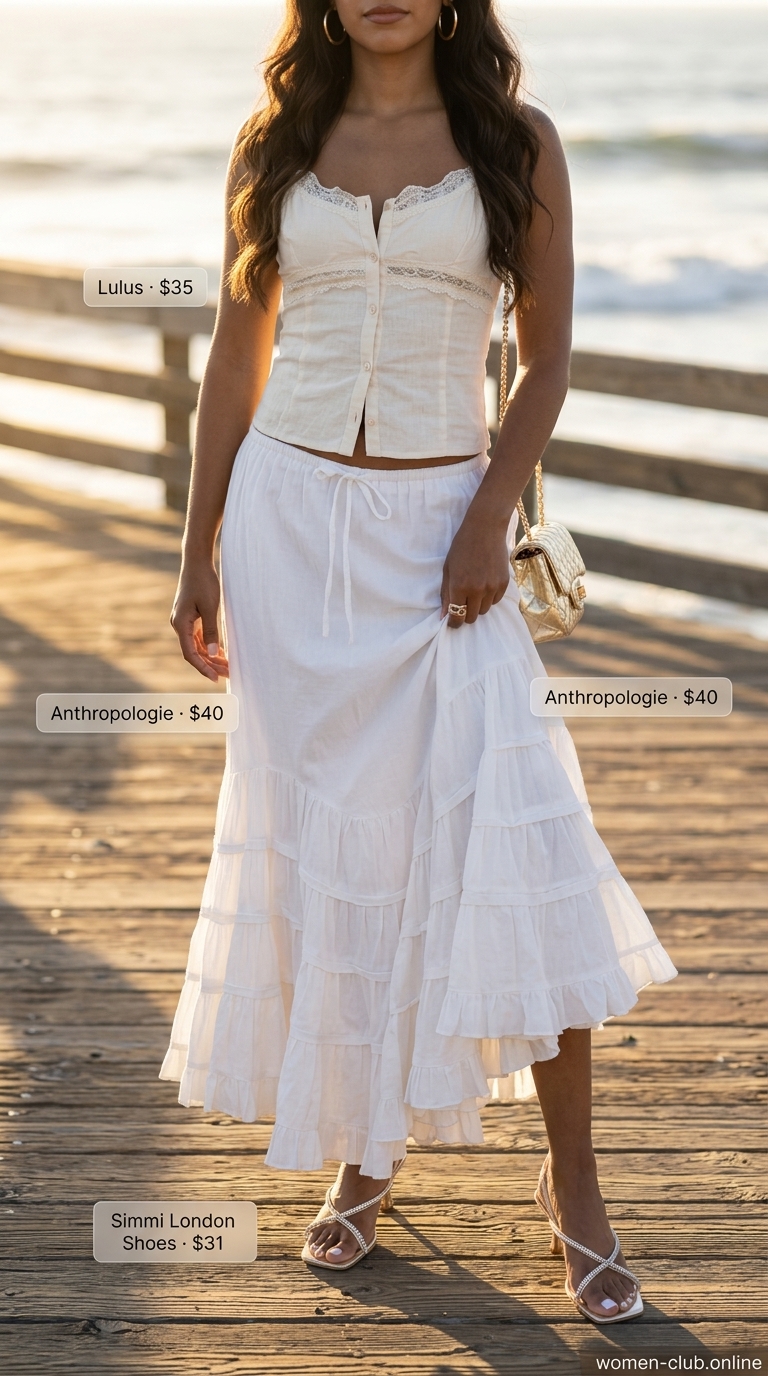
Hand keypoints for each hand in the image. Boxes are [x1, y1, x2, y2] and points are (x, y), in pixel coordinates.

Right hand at [170, 559, 229, 680]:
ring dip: (211, 656)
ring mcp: (184, 621)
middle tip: (228, 674)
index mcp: (181, 624)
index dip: (203, 668)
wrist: (197, 562)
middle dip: (210, 664)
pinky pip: (199, 637)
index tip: (216, 678)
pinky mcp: (190, 616)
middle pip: (194, 652)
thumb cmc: (204, 581)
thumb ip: (211, 631)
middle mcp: (179, 624)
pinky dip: (209, 646)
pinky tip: (221, 652)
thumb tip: (212, 653)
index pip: (190, 654)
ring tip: (227, 666)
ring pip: (197, 645)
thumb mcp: (210, 607)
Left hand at [441, 512, 509, 628]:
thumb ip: (446, 594)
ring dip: (478, 605)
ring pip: (485, 610)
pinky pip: (495, 601)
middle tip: (463, 603)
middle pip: (472, 617)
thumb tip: (444, 616)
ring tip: (474, 590)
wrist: (485, 529)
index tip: (453, 622)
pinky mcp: (504, 583)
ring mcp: (492, 587)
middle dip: (465, 614)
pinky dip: (489, 598)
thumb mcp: (448, 570)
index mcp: (459, 587)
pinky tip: (485, 584)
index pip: (457, 617)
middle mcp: (477, 590)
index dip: (454, 623)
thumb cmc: (461, 547)